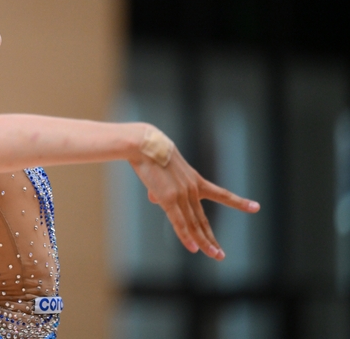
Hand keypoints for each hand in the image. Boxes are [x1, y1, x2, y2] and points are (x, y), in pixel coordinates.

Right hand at [130, 147, 259, 260]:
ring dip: (204, 242)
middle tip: (220, 255)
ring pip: (194, 225)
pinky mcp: (169, 199)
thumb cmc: (151, 154)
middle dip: (212, 239)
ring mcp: (182, 195)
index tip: (256, 207)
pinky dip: (186, 237)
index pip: (221, 194)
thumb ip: (161, 188)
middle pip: (203, 220)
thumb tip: (155, 200)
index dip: (239, 202)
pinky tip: (194, 248)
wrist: (144, 145)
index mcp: (195, 180)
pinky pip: (179, 222)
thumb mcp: (162, 172)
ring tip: (214, 255)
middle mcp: (193, 190)